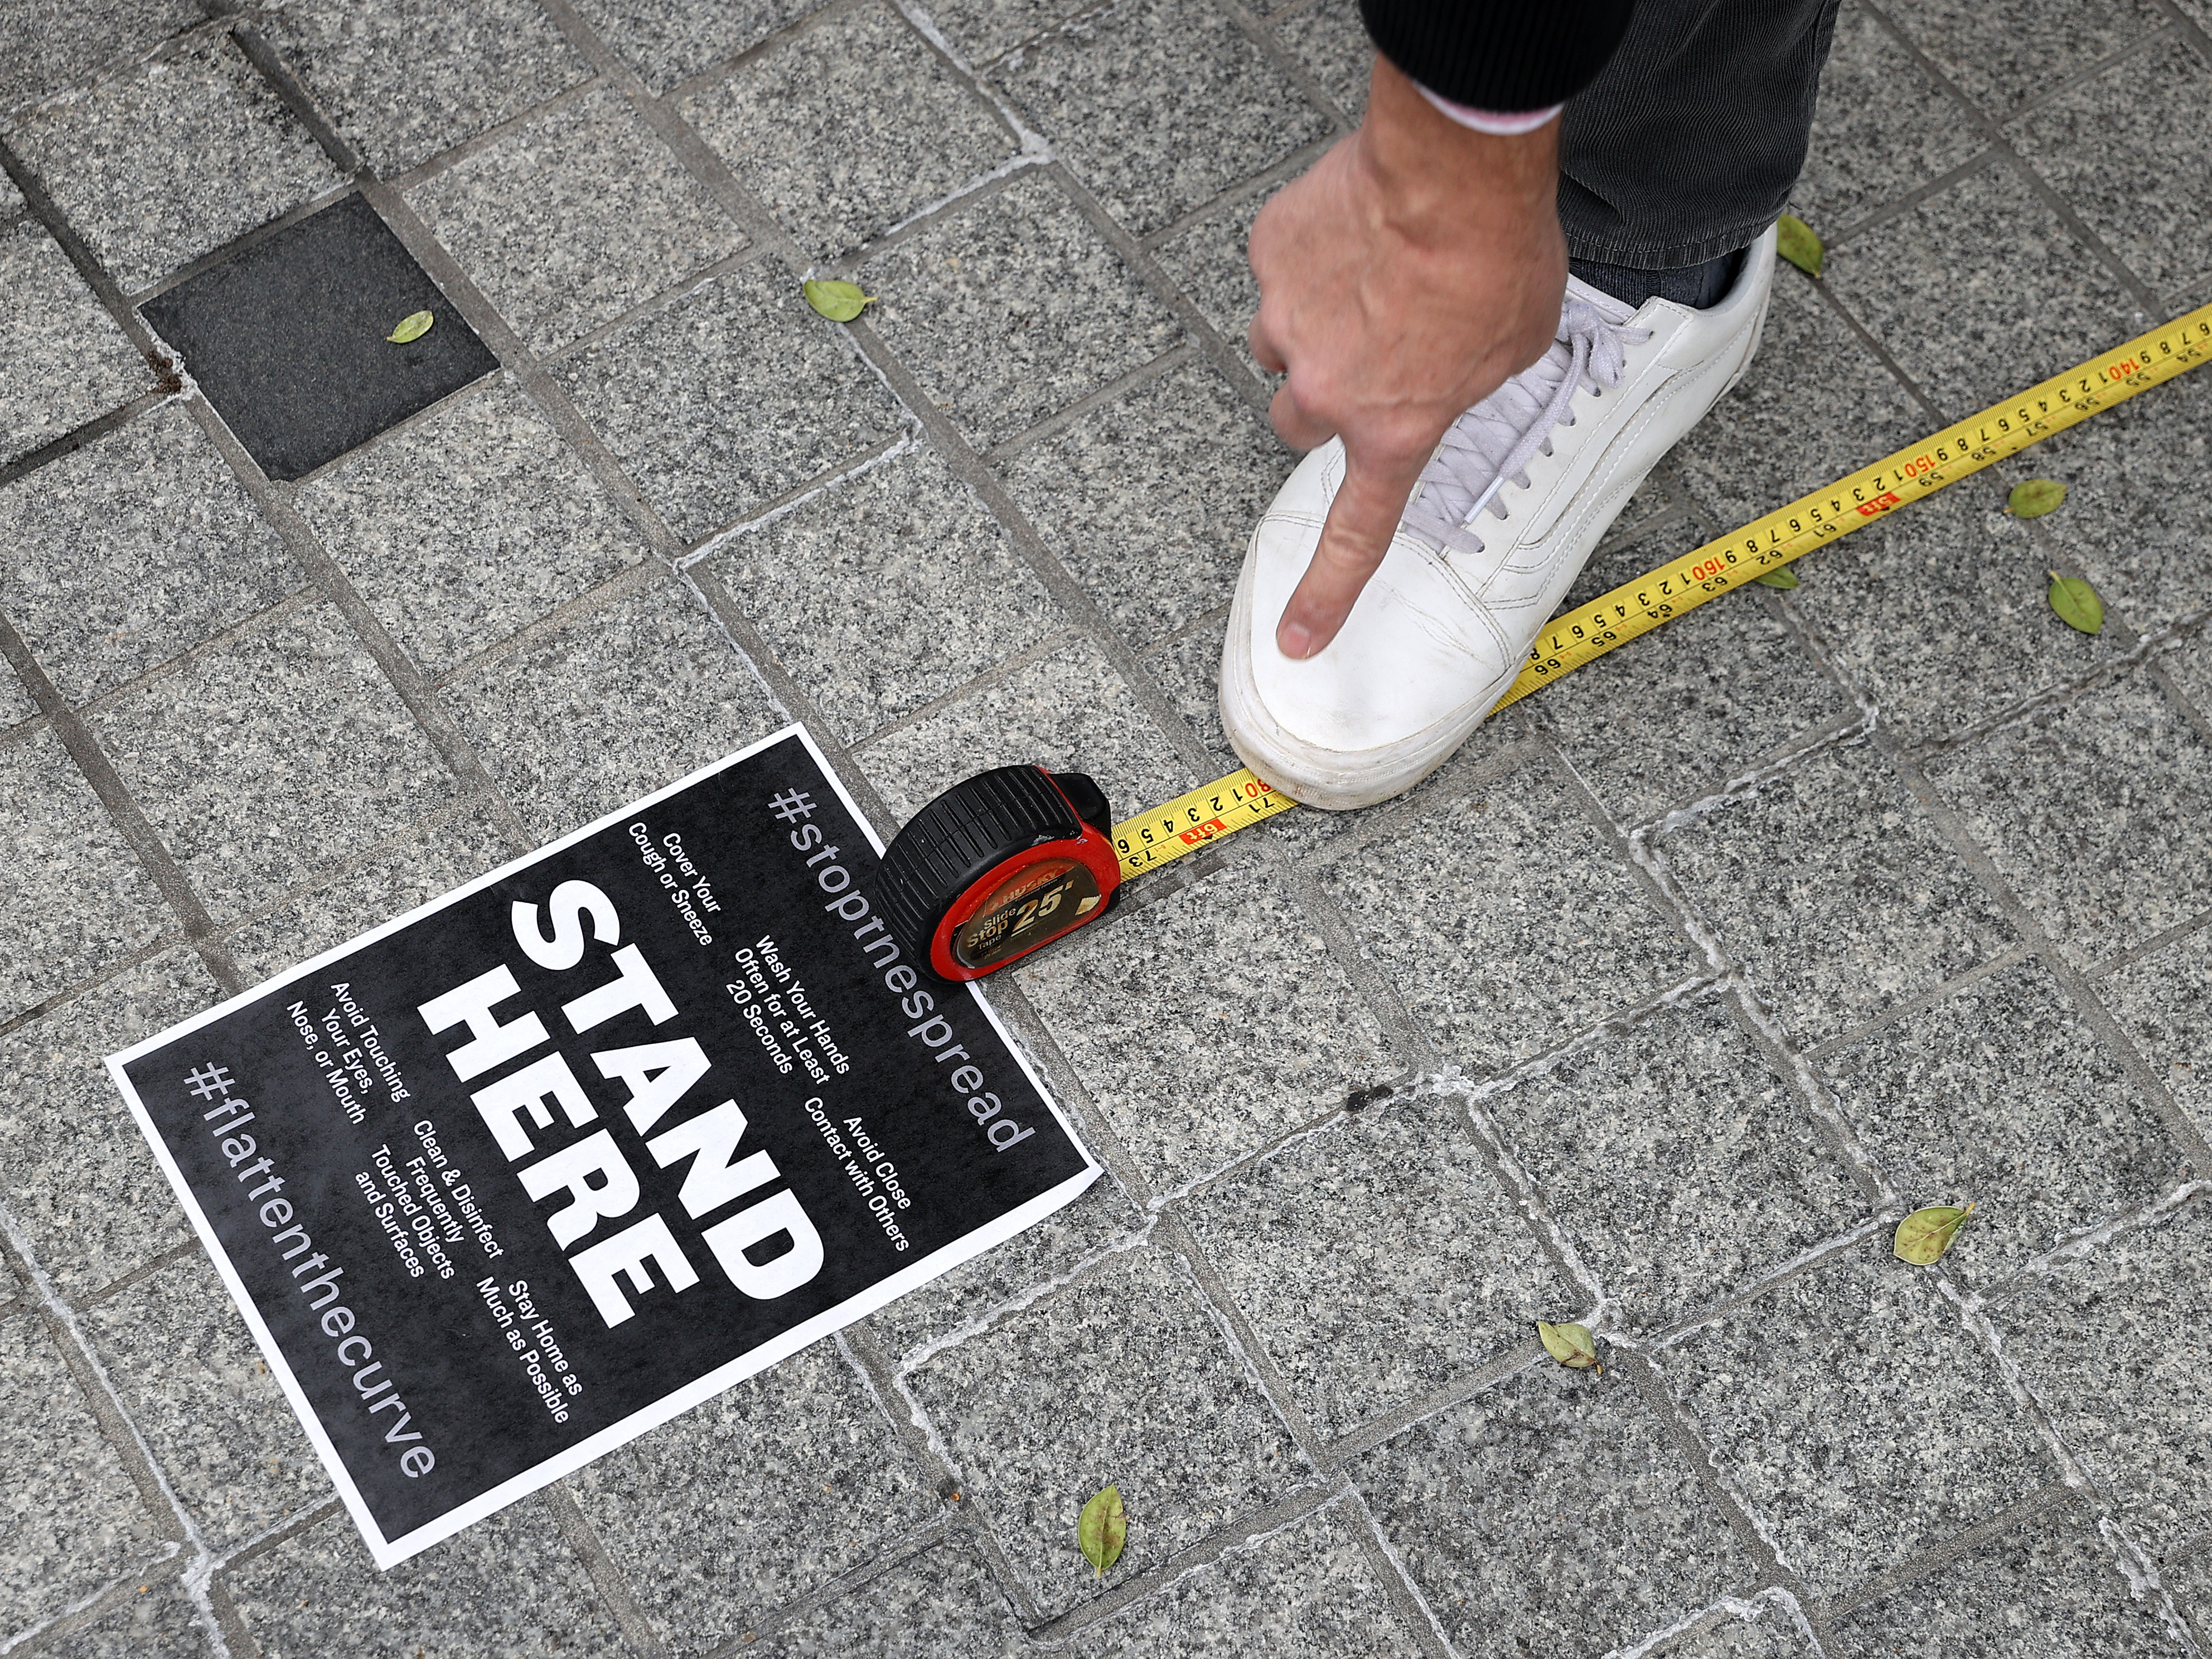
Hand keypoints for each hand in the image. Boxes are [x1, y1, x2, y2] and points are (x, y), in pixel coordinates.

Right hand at [1247, 56, 1566, 657]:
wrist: (1456, 167)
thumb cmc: (1498, 257)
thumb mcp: (1512, 349)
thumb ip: (1463, 382)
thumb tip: (1444, 369)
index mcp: (1395, 430)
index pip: (1355, 536)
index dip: (1325, 596)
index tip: (1296, 639)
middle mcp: (1327, 390)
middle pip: (1297, 420)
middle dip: (1325, 394)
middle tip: (1368, 350)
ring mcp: (1288, 321)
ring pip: (1284, 339)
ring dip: (1319, 319)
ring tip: (1376, 270)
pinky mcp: (1270, 255)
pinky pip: (1283, 265)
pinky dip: (1315, 250)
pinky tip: (1360, 222)